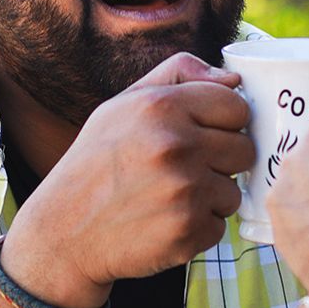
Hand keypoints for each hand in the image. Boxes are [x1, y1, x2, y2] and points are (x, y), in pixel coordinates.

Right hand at [1, 53, 253, 307]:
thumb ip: (178, 75)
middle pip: (244, 149)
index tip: (202, 135)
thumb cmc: (97, 163)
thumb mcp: (124, 105)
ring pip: (234, 191)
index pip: (236, 106)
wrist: (64, 231)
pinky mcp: (188, 231)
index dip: (224, 123)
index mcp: (161, 106)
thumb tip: (233, 78)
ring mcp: (185, 191)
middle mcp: (176, 145)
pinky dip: (197, 228)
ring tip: (168, 198)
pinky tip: (163, 222)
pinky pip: (219, 226)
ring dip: (209, 198)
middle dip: (220, 161)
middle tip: (182, 170)